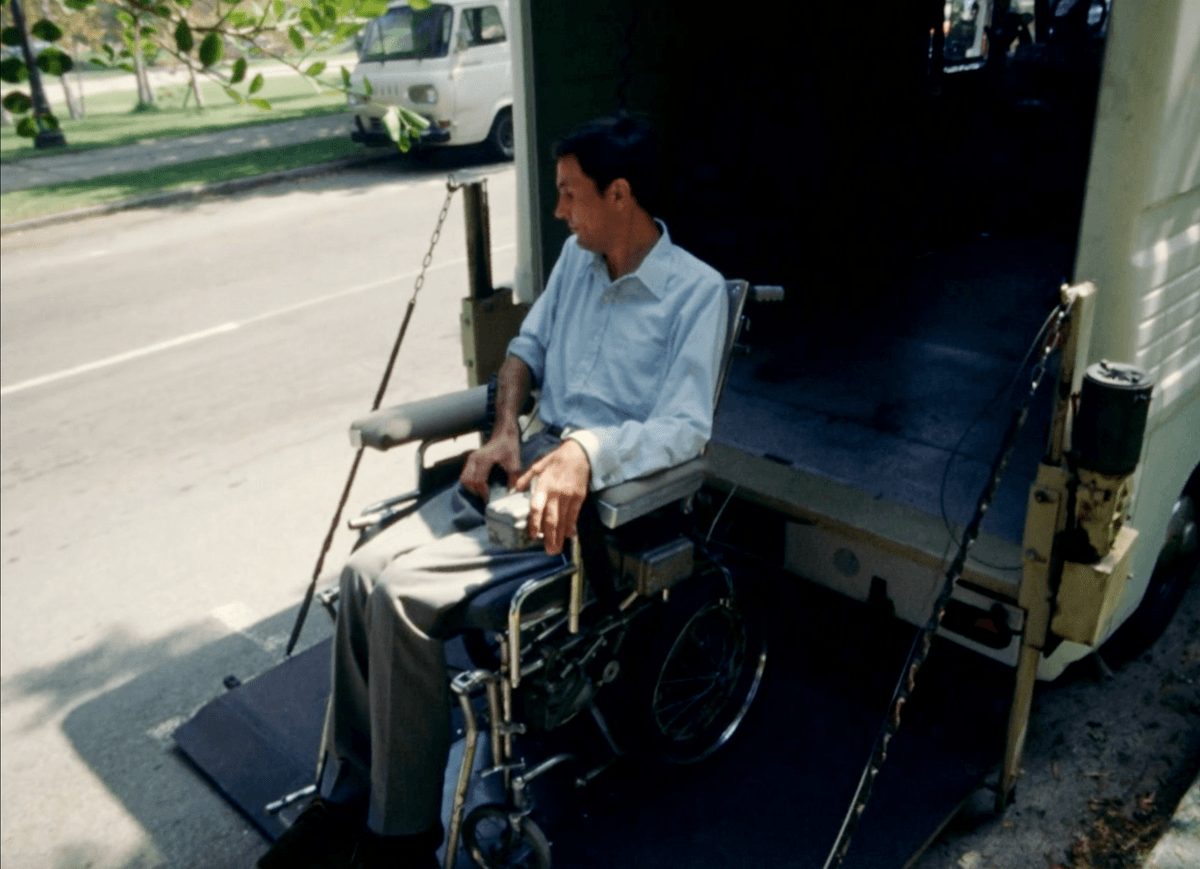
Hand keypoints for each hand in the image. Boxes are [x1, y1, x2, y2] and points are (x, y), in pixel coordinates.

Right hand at [460, 428, 521, 498]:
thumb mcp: (515, 462)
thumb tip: (513, 493)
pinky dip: (469, 482)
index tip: (490, 498)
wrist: (504, 434)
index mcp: (484, 459)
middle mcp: (474, 458)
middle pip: (468, 481)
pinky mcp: (470, 459)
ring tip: (482, 492)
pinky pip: (465, 474)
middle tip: (485, 496)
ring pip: (464, 478)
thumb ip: (514, 478)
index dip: (483, 492)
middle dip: (476, 491)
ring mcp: (471, 458)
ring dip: (471, 487)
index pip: (479, 480)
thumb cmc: (509, 446)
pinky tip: (479, 485)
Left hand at [514, 440, 590, 555]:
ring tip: (557, 548)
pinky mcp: (579, 497)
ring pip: (564, 520)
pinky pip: (574, 515)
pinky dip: (572, 526)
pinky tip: (569, 535)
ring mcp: (569, 496)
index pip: (537, 508)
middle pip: (552, 519)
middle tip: (549, 551)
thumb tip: (514, 489)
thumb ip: (524, 478)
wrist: (579, 453)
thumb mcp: (537, 465)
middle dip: (550, 537)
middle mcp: (556, 493)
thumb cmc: (557, 459)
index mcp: (543, 486)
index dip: (534, 523)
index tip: (533, 535)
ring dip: (560, 536)